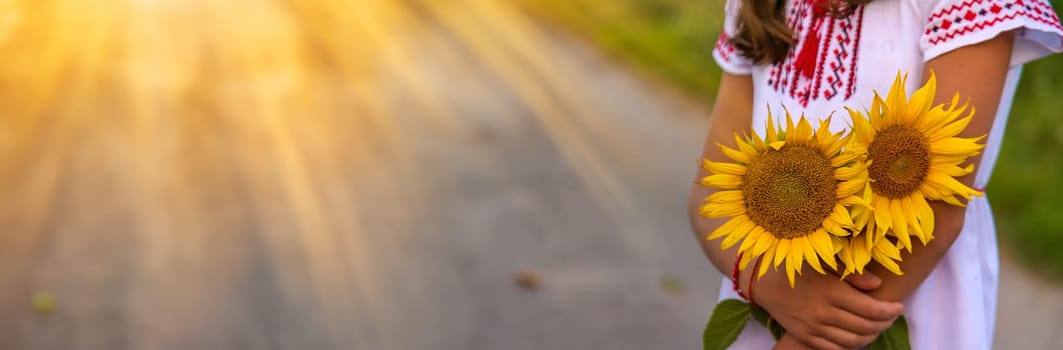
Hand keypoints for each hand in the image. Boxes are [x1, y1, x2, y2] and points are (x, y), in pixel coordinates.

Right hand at [750, 265, 902, 349]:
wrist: (763, 282)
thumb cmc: (797, 267)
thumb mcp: (825, 263)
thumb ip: (853, 274)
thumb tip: (877, 284)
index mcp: (832, 291)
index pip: (872, 309)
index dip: (890, 310)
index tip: (898, 306)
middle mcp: (824, 312)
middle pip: (866, 327)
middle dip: (884, 323)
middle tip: (891, 316)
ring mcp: (814, 327)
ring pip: (853, 342)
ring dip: (871, 337)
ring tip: (877, 327)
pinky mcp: (806, 336)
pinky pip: (835, 349)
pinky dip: (852, 347)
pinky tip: (857, 337)